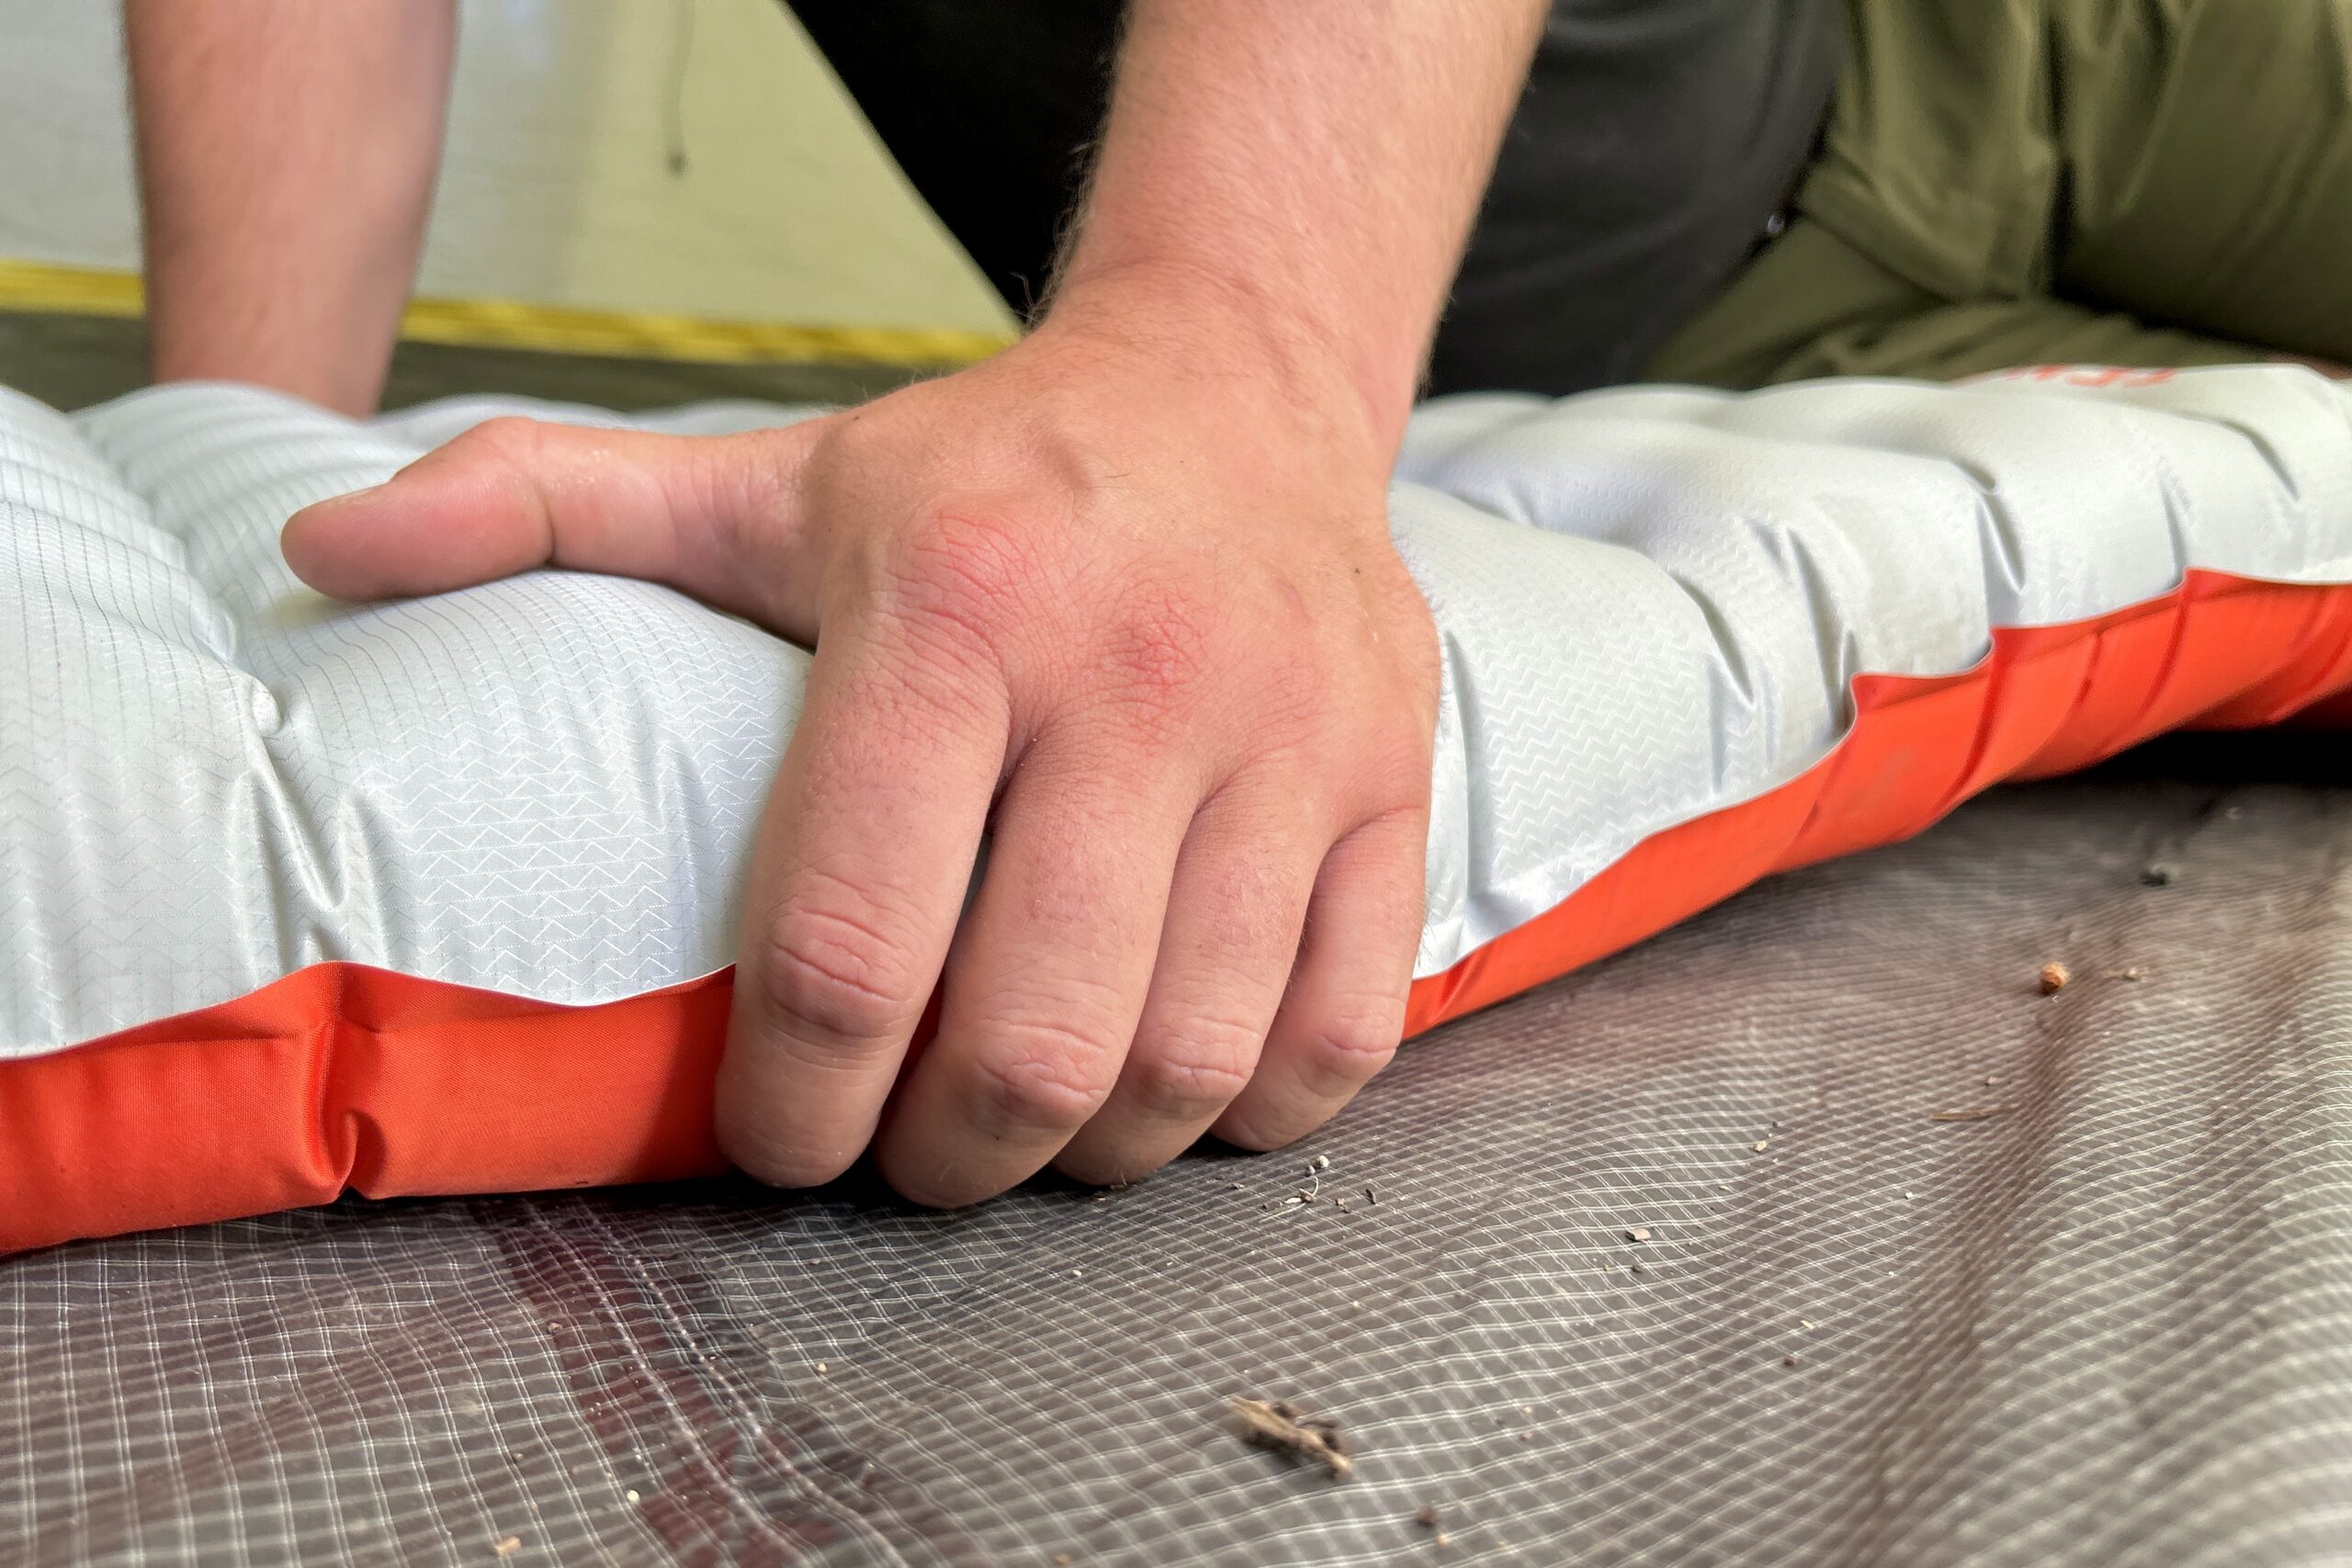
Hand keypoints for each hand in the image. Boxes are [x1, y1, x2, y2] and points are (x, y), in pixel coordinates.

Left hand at [281, 293, 1439, 1204]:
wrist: (1240, 387)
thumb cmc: (988, 473)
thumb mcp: (767, 478)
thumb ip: (545, 508)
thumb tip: (322, 560)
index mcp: (957, 606)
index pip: (848, 941)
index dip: (795, 1103)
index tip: (779, 1144)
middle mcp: (1141, 673)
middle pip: (1029, 1042)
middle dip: (942, 1158)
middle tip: (904, 1154)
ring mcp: (1294, 737)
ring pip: (1189, 1060)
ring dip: (1089, 1154)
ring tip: (1030, 1129)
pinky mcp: (1396, 781)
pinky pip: (1340, 1028)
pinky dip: (1252, 1112)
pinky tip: (1180, 1088)